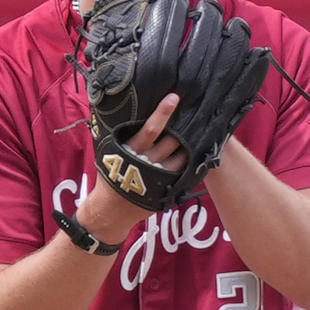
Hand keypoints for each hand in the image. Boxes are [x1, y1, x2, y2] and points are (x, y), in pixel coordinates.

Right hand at [74, 93, 183, 238]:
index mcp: (131, 151)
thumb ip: (121, 137)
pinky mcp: (166, 188)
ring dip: (190, 145)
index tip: (174, 98)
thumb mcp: (109, 154)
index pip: (150, 129)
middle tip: (195, 111)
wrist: (111, 210)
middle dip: (183, 128)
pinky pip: (183, 173)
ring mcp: (159, 177)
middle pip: (171, 141)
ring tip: (199, 130)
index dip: (163, 113)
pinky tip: (196, 152)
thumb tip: (125, 112)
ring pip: (181, 157)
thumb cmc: (110, 177)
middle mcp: (147, 163)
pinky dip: (190, 162)